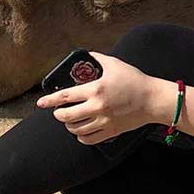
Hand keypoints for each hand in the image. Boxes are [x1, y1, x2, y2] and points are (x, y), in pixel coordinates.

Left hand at [36, 51, 166, 144]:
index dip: (49, 100)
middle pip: (67, 116)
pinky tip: (81, 132)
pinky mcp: (111, 131)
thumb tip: (88, 53)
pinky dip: (81, 137)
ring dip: (69, 125)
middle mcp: (97, 107)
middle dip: (58, 114)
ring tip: (70, 120)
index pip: (65, 96)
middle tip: (59, 112)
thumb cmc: (135, 80)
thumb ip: (98, 58)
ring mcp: (104, 121)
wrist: (153, 99)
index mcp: (95, 89)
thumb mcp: (115, 64)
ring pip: (76, 129)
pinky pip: (89, 139)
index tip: (40, 103)